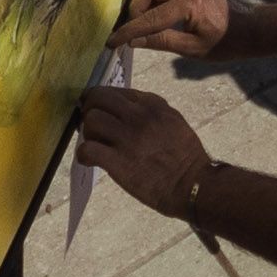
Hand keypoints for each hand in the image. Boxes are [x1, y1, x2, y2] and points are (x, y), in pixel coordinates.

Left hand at [77, 88, 210, 216]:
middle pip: (97, 99)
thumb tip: (127, 107)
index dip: (103, 101)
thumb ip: (151, 110)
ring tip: (96, 144)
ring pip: (91, 120)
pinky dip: (84, 155)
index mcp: (152, 104)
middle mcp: (138, 116)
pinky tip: (90, 160)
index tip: (102, 112)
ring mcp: (127, 138)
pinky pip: (87, 149)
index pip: (115, 91)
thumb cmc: (185, 155)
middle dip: (90, 110)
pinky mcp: (118, 162)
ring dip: (88, 133)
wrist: (192, 185)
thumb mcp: (173, 120)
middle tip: (94, 126)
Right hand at [110, 0, 230, 56]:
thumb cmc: (225, 44)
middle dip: (136, 7)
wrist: (250, 30)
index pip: (150, 18)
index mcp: (190, 4)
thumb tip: (133, 41)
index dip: (128, 30)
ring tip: (144, 18)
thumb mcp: (192, 49)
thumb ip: (161, 42)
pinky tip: (156, 6)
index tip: (112, 40)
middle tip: (134, 28)